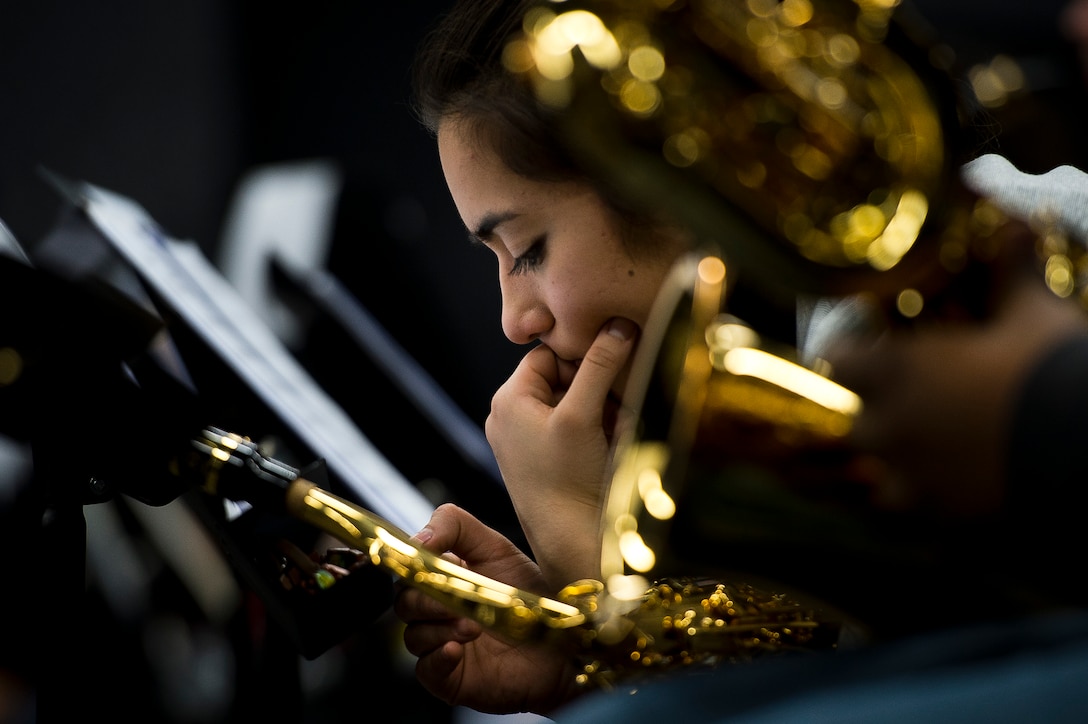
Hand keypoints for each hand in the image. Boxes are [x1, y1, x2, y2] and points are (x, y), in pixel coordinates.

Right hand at [394, 504, 582, 714]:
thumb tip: (421, 537)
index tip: (428, 555)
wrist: (566, 644)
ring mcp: (443, 644)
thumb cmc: (534, 596)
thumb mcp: (498, 549)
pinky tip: (457, 650)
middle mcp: (438, 611)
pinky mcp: (451, 677)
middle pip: (405, 602)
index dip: (412, 563)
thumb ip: (457, 527)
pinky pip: (426, 669)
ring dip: (438, 628)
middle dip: (427, 600)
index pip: (409, 569)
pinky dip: (437, 658)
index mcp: (444, 577)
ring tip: (473, 627)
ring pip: (413, 635)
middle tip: (457, 602)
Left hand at [486, 318, 637, 587]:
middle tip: (616, 410)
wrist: (571, 541)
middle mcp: (509, 417)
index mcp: (508, 399)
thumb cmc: (569, 481)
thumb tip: (620, 325)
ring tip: (613, 433)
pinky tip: (609, 448)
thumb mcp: (584, 414)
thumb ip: (600, 365)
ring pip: (574, 404)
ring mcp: (525, 441)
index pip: (550, 354)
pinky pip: (574, 429)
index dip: (584, 359)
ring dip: (601, 411)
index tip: (611, 373)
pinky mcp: (543, 461)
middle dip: (597, 390)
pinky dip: (596, 432)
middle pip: (564, 378)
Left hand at [824, 249, 1087, 518]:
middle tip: (905, 403)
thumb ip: (1011, 272)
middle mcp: (886, 427)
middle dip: (872, 413)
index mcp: (893, 371)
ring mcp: (908, 478)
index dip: (850, 356)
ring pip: (874, 476)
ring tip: (925, 452)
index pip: (837, 361)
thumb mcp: (1033, 315)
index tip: (863, 352)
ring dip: (890, 463)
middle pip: (852, 422)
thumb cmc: (1053, 369)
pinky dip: (922, 501)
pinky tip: (946, 489)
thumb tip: (1016, 224)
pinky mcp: (939, 519)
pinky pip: (912, 512)